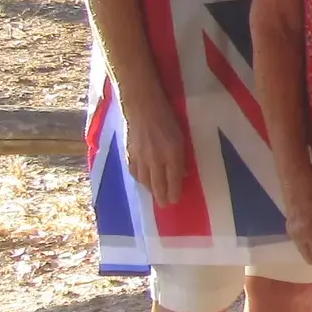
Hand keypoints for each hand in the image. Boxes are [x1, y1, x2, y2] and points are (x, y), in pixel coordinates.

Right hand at [121, 92, 188, 207]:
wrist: (142, 106)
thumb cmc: (167, 117)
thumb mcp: (181, 137)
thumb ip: (181, 156)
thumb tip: (182, 173)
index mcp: (172, 153)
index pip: (173, 179)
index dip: (174, 192)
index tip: (175, 201)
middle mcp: (155, 159)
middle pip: (157, 184)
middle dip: (161, 197)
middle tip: (164, 205)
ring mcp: (140, 157)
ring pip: (144, 180)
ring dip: (150, 190)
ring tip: (155, 194)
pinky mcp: (129, 153)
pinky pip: (133, 172)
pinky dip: (138, 179)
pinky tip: (142, 182)